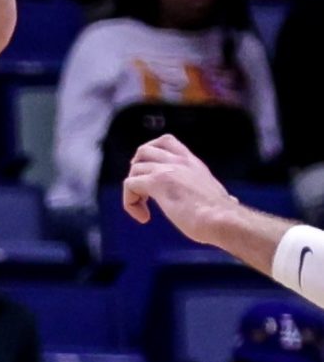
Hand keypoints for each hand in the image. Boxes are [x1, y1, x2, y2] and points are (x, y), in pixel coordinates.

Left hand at [123, 134, 237, 239]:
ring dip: (133, 189)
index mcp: (192, 163)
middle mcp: (178, 162)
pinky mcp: (156, 182)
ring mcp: (166, 170)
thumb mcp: (223, 197)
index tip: (151, 171)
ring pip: (134, 169)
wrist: (223, 220)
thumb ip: (222, 195)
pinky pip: (129, 185)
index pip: (166, 141)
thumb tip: (232, 201)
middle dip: (136, 167)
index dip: (152, 152)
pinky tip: (144, 217)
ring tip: (144, 209)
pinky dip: (130, 202)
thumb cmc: (225, 216)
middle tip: (141, 188)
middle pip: (143, 150)